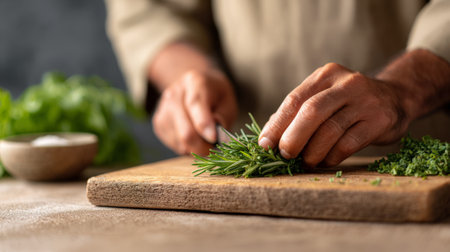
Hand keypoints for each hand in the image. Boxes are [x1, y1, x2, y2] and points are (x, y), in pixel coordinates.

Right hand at [153, 69, 237, 155]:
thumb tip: (214, 135)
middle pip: (185, 130)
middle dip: (203, 147)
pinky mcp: (158, 124)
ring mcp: (163, 109)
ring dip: (196, 148)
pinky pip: (174, 145)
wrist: (193, 87)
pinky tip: (194, 138)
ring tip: (205, 140)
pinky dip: (187, 148)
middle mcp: (174, 94)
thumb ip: (223, 117)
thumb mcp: (227, 100)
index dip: (204, 125)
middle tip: (214, 148)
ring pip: (180, 142)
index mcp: (194, 82)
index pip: (195, 104)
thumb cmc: (215, 95)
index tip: (214, 139)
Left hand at [258, 63, 410, 166]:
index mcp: (325, 75)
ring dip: (312, 152)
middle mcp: (346, 84)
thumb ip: (298, 112)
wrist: (395, 97)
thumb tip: (267, 137)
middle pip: (311, 112)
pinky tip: (325, 161)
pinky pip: (348, 143)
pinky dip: (332, 157)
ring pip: (330, 130)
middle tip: (284, 155)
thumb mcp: (323, 96)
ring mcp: (365, 101)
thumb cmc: (348, 102)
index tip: (264, 145)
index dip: (276, 125)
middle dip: (293, 137)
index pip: (294, 100)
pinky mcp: (380, 120)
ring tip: (305, 162)